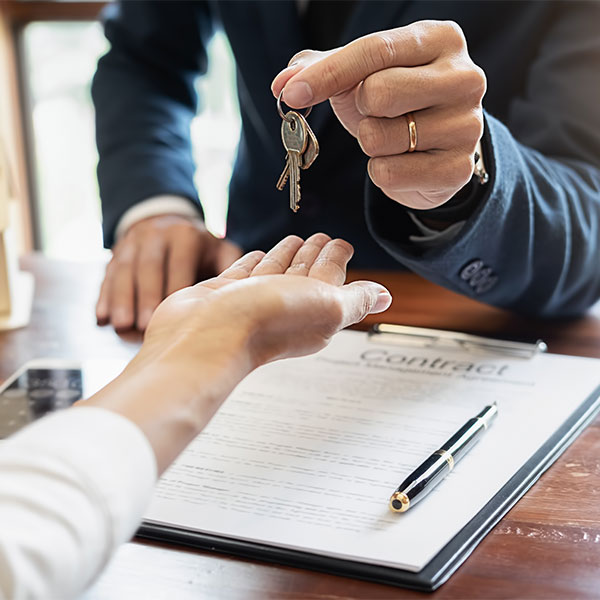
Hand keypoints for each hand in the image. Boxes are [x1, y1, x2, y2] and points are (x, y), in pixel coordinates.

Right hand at [90, 234, 390, 472]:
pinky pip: (246, 272)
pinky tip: (260, 254)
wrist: (205, 336)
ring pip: (277, 271)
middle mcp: (284, 307)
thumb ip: (356, 299)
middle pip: (305, 273)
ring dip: (288, 255)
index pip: (331, 278)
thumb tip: (385, 297)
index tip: (342, 242)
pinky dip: (255, 262)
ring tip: (295, 240)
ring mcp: (252, 301)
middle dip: (315, 254)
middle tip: (322, 236)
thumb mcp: (327, 306)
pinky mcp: (224, 294)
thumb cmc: (265, 323)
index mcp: (313, 311)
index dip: (337, 259)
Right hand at [96, 215, 242, 331]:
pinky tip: (101, 318)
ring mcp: (133, 243)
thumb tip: (247, 290)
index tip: (175, 315)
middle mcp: (157, 236)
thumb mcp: (219, 248)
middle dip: (144, 296)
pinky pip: (107, 275)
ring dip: (121, 298)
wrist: (167, 220)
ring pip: (124, 271)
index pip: (180, 263)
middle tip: (144, 325)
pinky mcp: (115, 254)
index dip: (174, 288)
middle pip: (148, 267)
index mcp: (186, 236)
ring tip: (121, 325)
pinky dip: (103, 297)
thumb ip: (232, 267)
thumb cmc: (199, 246)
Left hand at [271, 21, 485, 209]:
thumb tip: (282, 85)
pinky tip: (402, 162)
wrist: (434, 149)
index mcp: (441, 39)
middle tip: (373, 112)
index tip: (292, 94)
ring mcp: (468, 126)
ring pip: (380, 138)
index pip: (375, 51)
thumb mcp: (360, 75)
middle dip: (359, 110)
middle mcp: (465, 78)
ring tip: (392, 138)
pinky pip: (389, 173)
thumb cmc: (396, 102)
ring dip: (370, 143)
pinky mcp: (458, 168)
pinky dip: (381, 172)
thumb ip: (319, 69)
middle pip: (379, 93)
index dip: (328, 74)